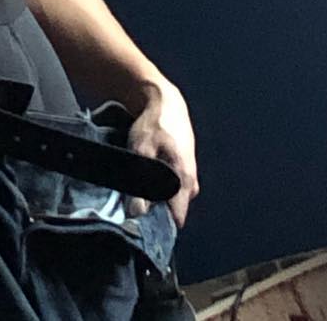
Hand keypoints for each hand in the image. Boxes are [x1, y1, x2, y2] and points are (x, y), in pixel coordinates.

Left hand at [124, 81, 198, 227]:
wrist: (166, 102)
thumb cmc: (153, 125)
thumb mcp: (141, 150)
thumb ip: (140, 182)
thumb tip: (136, 214)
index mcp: (184, 180)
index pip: (176, 219)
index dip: (158, 224)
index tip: (140, 224)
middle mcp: (191, 183)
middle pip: (174, 211)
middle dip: (156, 211)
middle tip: (134, 202)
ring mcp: (190, 177)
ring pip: (174, 200)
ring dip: (158, 197)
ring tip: (139, 186)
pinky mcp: (186, 170)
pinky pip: (175, 189)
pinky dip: (162, 187)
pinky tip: (147, 177)